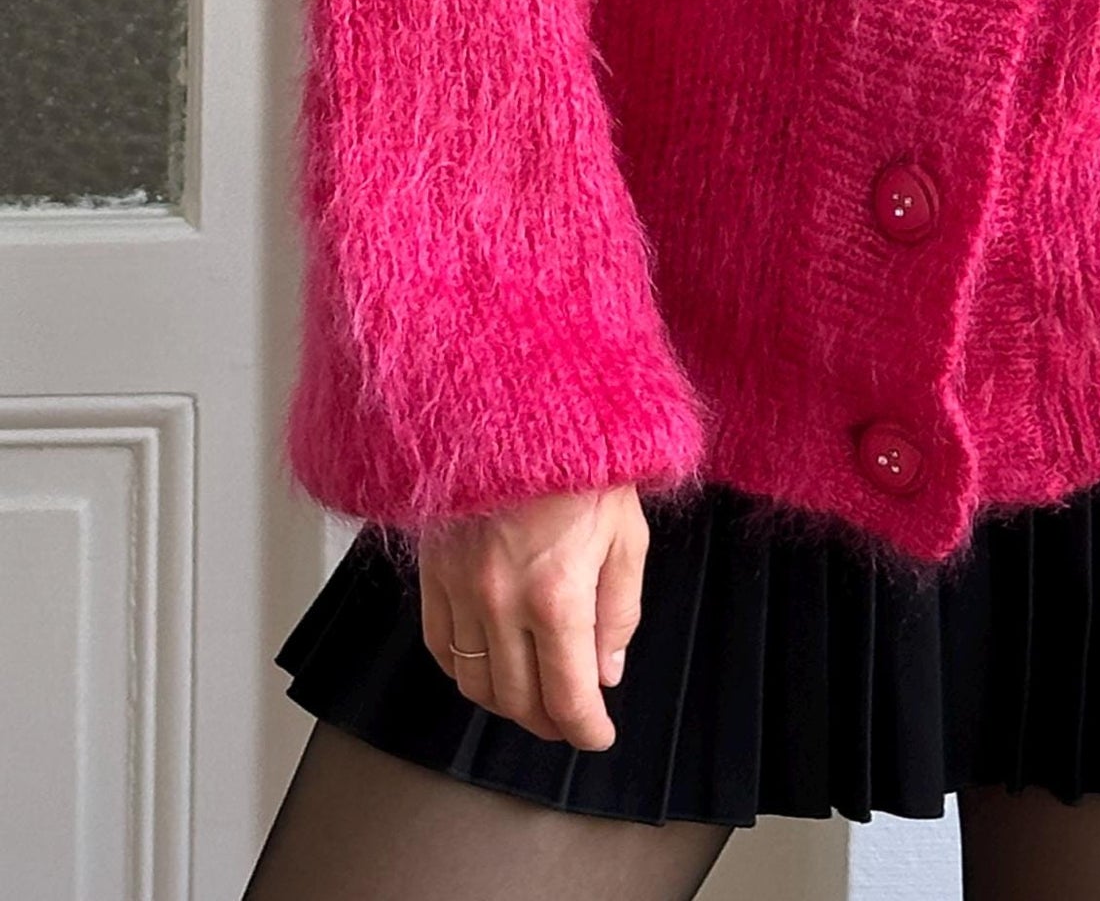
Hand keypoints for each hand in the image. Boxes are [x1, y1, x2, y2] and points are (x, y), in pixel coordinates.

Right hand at [418, 481, 648, 746]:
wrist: (523, 402)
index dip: (586, 730)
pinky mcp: (434, 572)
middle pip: (518, 700)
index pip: (568, 697)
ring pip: (475, 683)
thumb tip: (607, 670)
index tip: (597, 735)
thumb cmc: (583, 457)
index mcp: (557, 596)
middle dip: (550, 721)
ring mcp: (460, 589)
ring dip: (506, 703)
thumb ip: (619, 611)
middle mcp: (502, 602)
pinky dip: (462, 670)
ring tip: (533, 696)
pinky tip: (487, 664)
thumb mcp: (627, 534)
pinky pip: (439, 646)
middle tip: (570, 716)